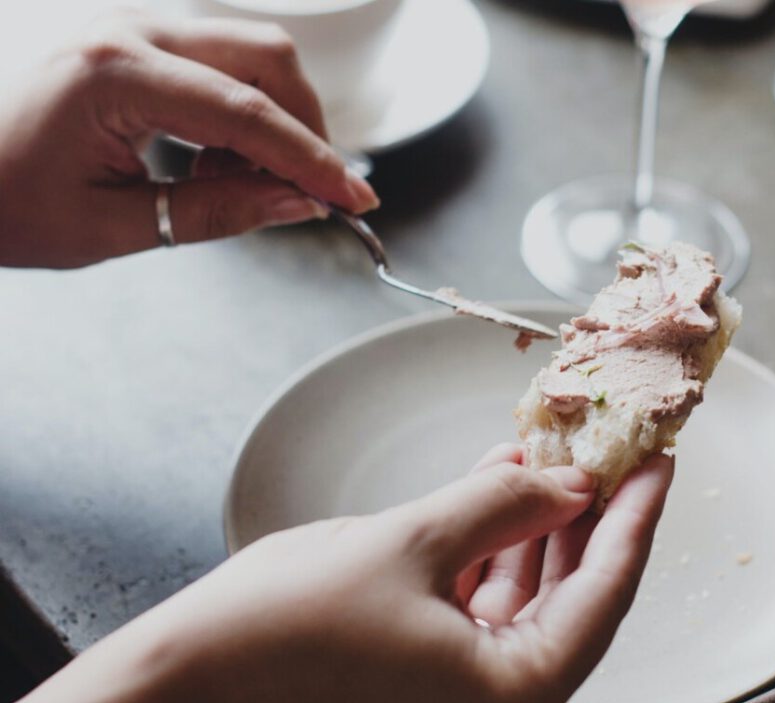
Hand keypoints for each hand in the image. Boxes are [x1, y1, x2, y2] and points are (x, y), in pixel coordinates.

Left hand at [0, 9, 377, 267]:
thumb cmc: (2, 200)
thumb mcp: (112, 225)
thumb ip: (216, 212)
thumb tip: (298, 204)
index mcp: (112, 72)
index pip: (247, 115)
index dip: (313, 162)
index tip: (355, 200)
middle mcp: (124, 26)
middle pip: (264, 55)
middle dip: (306, 127)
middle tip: (312, 192)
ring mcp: (128, 21)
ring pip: (247, 51)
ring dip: (271, 119)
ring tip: (239, 180)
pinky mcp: (131, 33)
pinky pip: (216, 58)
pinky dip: (240, 108)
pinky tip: (213, 156)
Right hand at [157, 446, 673, 702]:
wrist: (187, 684)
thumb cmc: (289, 623)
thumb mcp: (418, 539)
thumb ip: (509, 505)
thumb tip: (568, 483)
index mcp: (516, 702)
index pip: (604, 593)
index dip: (635, 517)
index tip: (659, 462)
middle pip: (570, 604)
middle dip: (584, 520)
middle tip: (611, 454)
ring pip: (526, 612)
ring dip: (534, 535)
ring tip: (550, 460)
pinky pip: (484, 627)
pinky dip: (492, 566)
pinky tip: (500, 498)